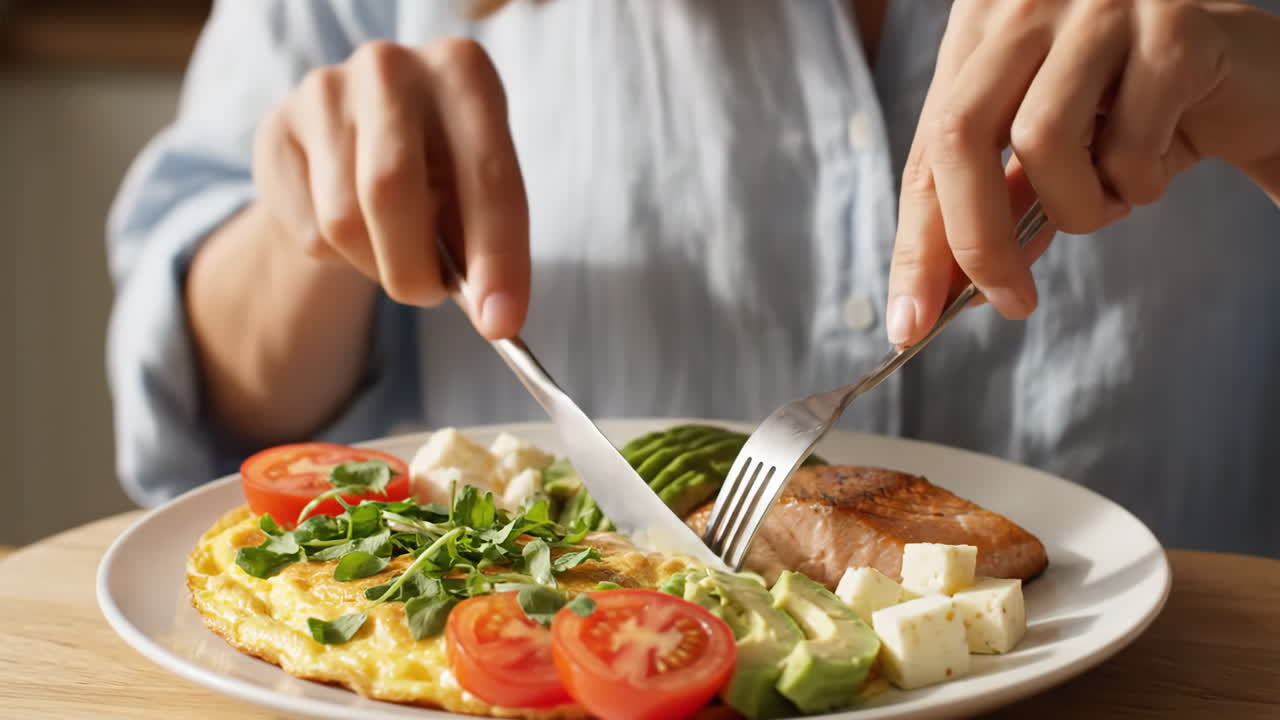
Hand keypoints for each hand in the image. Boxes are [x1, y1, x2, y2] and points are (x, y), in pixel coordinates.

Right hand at [254, 38, 528, 338]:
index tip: (502, 324)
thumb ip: (487, 243)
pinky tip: (350, 227)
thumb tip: (496, 316)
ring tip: (393, 249)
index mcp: (463, 71)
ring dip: (375, 264)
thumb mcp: (477, 192)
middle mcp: (391, 66)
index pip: (487, 175)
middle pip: (391, 190)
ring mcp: (326, 89)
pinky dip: (336, 257)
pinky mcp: (277, 125)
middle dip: (414, 269)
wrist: (362, 143)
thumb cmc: (441, 172)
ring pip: (343, 220)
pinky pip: (307, 228)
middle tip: (428, 298)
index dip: (498, 256)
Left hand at [886, 0, 1279, 345]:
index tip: (910, 320)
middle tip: (1011, 302)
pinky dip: (1141, 182)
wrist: (1261, 79)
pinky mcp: (1172, 23)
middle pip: (959, 136)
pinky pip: (1128, 142)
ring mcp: (1099, 2)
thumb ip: (993, 205)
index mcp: (983, 26)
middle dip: (977, 242)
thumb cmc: (1141, 114)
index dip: (916, 240)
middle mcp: (1028, 0)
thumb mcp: (1052, 156)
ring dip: (1079, 206)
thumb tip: (931, 294)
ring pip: (1040, 139)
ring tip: (1113, 197)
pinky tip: (1161, 162)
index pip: (929, 146)